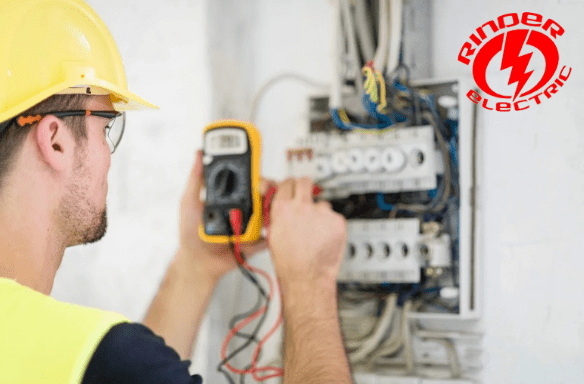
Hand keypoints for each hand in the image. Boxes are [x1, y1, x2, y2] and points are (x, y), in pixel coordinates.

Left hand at [178, 150, 270, 282]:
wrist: (197, 262)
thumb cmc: (191, 233)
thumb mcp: (190, 202)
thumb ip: (196, 179)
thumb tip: (199, 154)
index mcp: (230, 198)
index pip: (246, 181)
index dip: (254, 172)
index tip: (257, 163)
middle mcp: (243, 209)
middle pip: (262, 194)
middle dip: (267, 187)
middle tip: (262, 186)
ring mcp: (250, 225)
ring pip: (269, 212)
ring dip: (271, 207)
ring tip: (267, 204)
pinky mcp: (255, 242)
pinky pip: (268, 235)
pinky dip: (271, 232)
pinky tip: (270, 227)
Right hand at [267, 177, 346, 289]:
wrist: (306, 277)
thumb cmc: (289, 262)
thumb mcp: (273, 234)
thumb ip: (278, 215)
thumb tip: (282, 204)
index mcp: (282, 208)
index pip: (286, 183)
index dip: (290, 185)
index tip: (292, 187)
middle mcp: (301, 206)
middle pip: (305, 182)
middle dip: (305, 187)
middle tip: (307, 195)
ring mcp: (321, 212)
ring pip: (322, 203)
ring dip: (320, 213)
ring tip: (316, 231)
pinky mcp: (337, 220)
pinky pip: (334, 217)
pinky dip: (331, 226)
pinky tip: (325, 237)